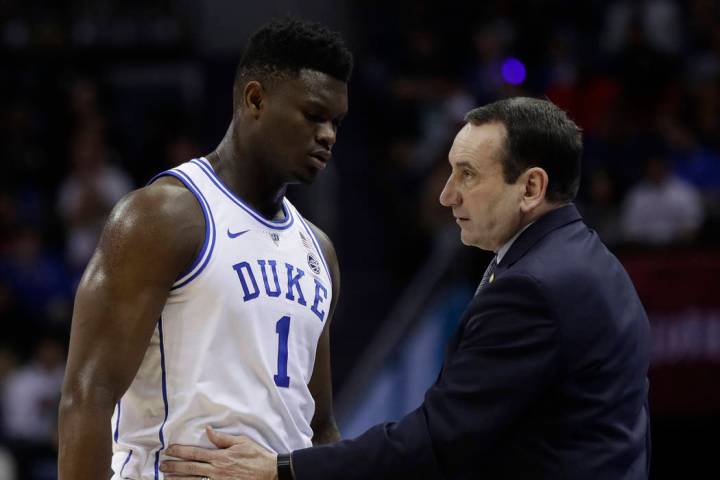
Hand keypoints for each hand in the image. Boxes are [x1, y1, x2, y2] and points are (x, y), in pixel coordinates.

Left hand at [160, 426, 277, 479]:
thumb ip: (222, 438)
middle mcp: (216, 470)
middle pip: (190, 468)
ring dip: (179, 478)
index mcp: (220, 457)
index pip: (195, 453)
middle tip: (162, 465)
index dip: (181, 451)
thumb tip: (208, 430)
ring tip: (166, 476)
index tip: (169, 449)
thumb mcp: (241, 442)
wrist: (269, 473)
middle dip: (174, 466)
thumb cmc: (256, 456)